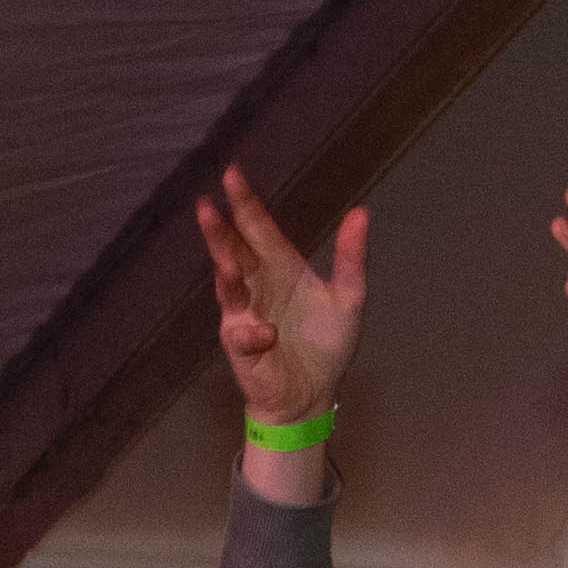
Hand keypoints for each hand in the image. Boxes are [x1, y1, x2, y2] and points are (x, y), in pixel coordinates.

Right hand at [199, 167, 366, 428]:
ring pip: (227, 285)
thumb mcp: (349, 297)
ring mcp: (244, 313)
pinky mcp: (241, 345)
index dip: (246, 203)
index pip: (260, 229)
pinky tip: (265, 331)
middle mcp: (257, 284)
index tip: (233, 173)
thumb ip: (351, 257)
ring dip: (224, 271)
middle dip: (220, 230)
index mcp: (282, 266)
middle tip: (206, 204)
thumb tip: (361, 211)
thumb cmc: (326, 344)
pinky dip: (252, 331)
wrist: (313, 393)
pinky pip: (242, 333)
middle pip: (234, 250)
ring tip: (224, 259)